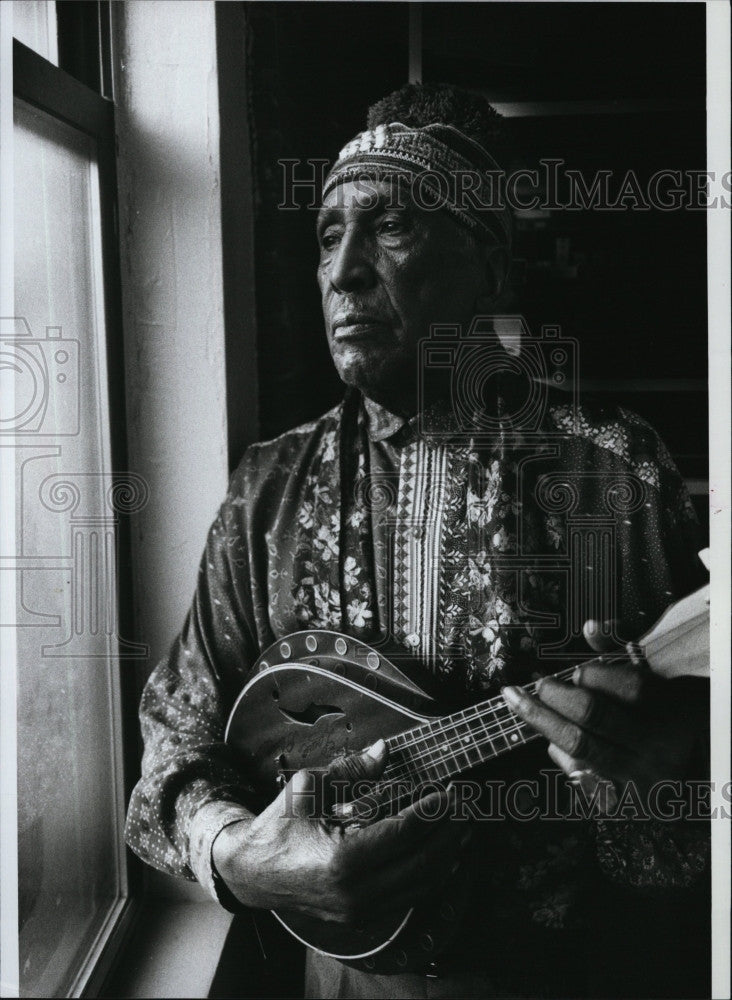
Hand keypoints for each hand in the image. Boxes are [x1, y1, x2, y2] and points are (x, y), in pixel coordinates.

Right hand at [212, 740, 468, 923]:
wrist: (252, 872)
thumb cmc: (279, 825)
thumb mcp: (309, 788)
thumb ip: (352, 770)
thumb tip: (385, 750)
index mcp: (343, 858)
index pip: (404, 833)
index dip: (432, 812)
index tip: (448, 792)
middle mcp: (356, 891)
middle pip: (421, 863)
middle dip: (448, 833)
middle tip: (463, 808)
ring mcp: (359, 910)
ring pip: (420, 885)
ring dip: (446, 856)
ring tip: (462, 829)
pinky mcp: (360, 917)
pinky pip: (407, 897)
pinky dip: (429, 875)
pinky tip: (440, 854)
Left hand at [502, 619, 708, 806]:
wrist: (702, 776)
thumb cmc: (677, 720)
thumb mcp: (664, 682)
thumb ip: (624, 651)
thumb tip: (590, 627)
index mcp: (672, 709)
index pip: (628, 687)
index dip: (594, 675)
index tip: (577, 672)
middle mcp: (658, 745)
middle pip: (595, 715)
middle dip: (556, 696)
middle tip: (539, 685)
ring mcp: (641, 776)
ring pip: (580, 747)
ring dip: (543, 721)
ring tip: (522, 704)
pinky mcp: (625, 801)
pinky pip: (581, 775)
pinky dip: (561, 754)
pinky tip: (552, 740)